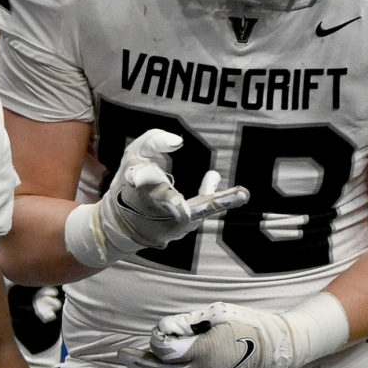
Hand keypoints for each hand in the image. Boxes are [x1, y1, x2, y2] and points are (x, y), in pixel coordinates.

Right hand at [87, 130, 248, 259]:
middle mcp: (152, 205)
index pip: (139, 177)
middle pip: (165, 200)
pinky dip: (222, 201)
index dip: (139, 177)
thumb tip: (179, 141)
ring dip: (216, 202)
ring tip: (242, 194)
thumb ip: (153, 141)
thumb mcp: (134, 156)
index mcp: (136, 184)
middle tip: (183, 207)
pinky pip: (206, 211)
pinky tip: (242, 194)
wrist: (125, 224)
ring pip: (195, 211)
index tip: (135, 177)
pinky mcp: (184, 226)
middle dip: (172, 201)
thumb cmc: (131, 182)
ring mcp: (169, 219)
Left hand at [136, 301, 307, 367]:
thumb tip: (164, 328)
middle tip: (122, 355)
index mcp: (202, 352)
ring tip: (133, 365)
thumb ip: (187, 321)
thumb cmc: (246, 325)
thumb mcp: (217, 313)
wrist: (275, 350)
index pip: (164, 350)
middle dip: (139, 362)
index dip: (156, 340)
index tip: (160, 331)